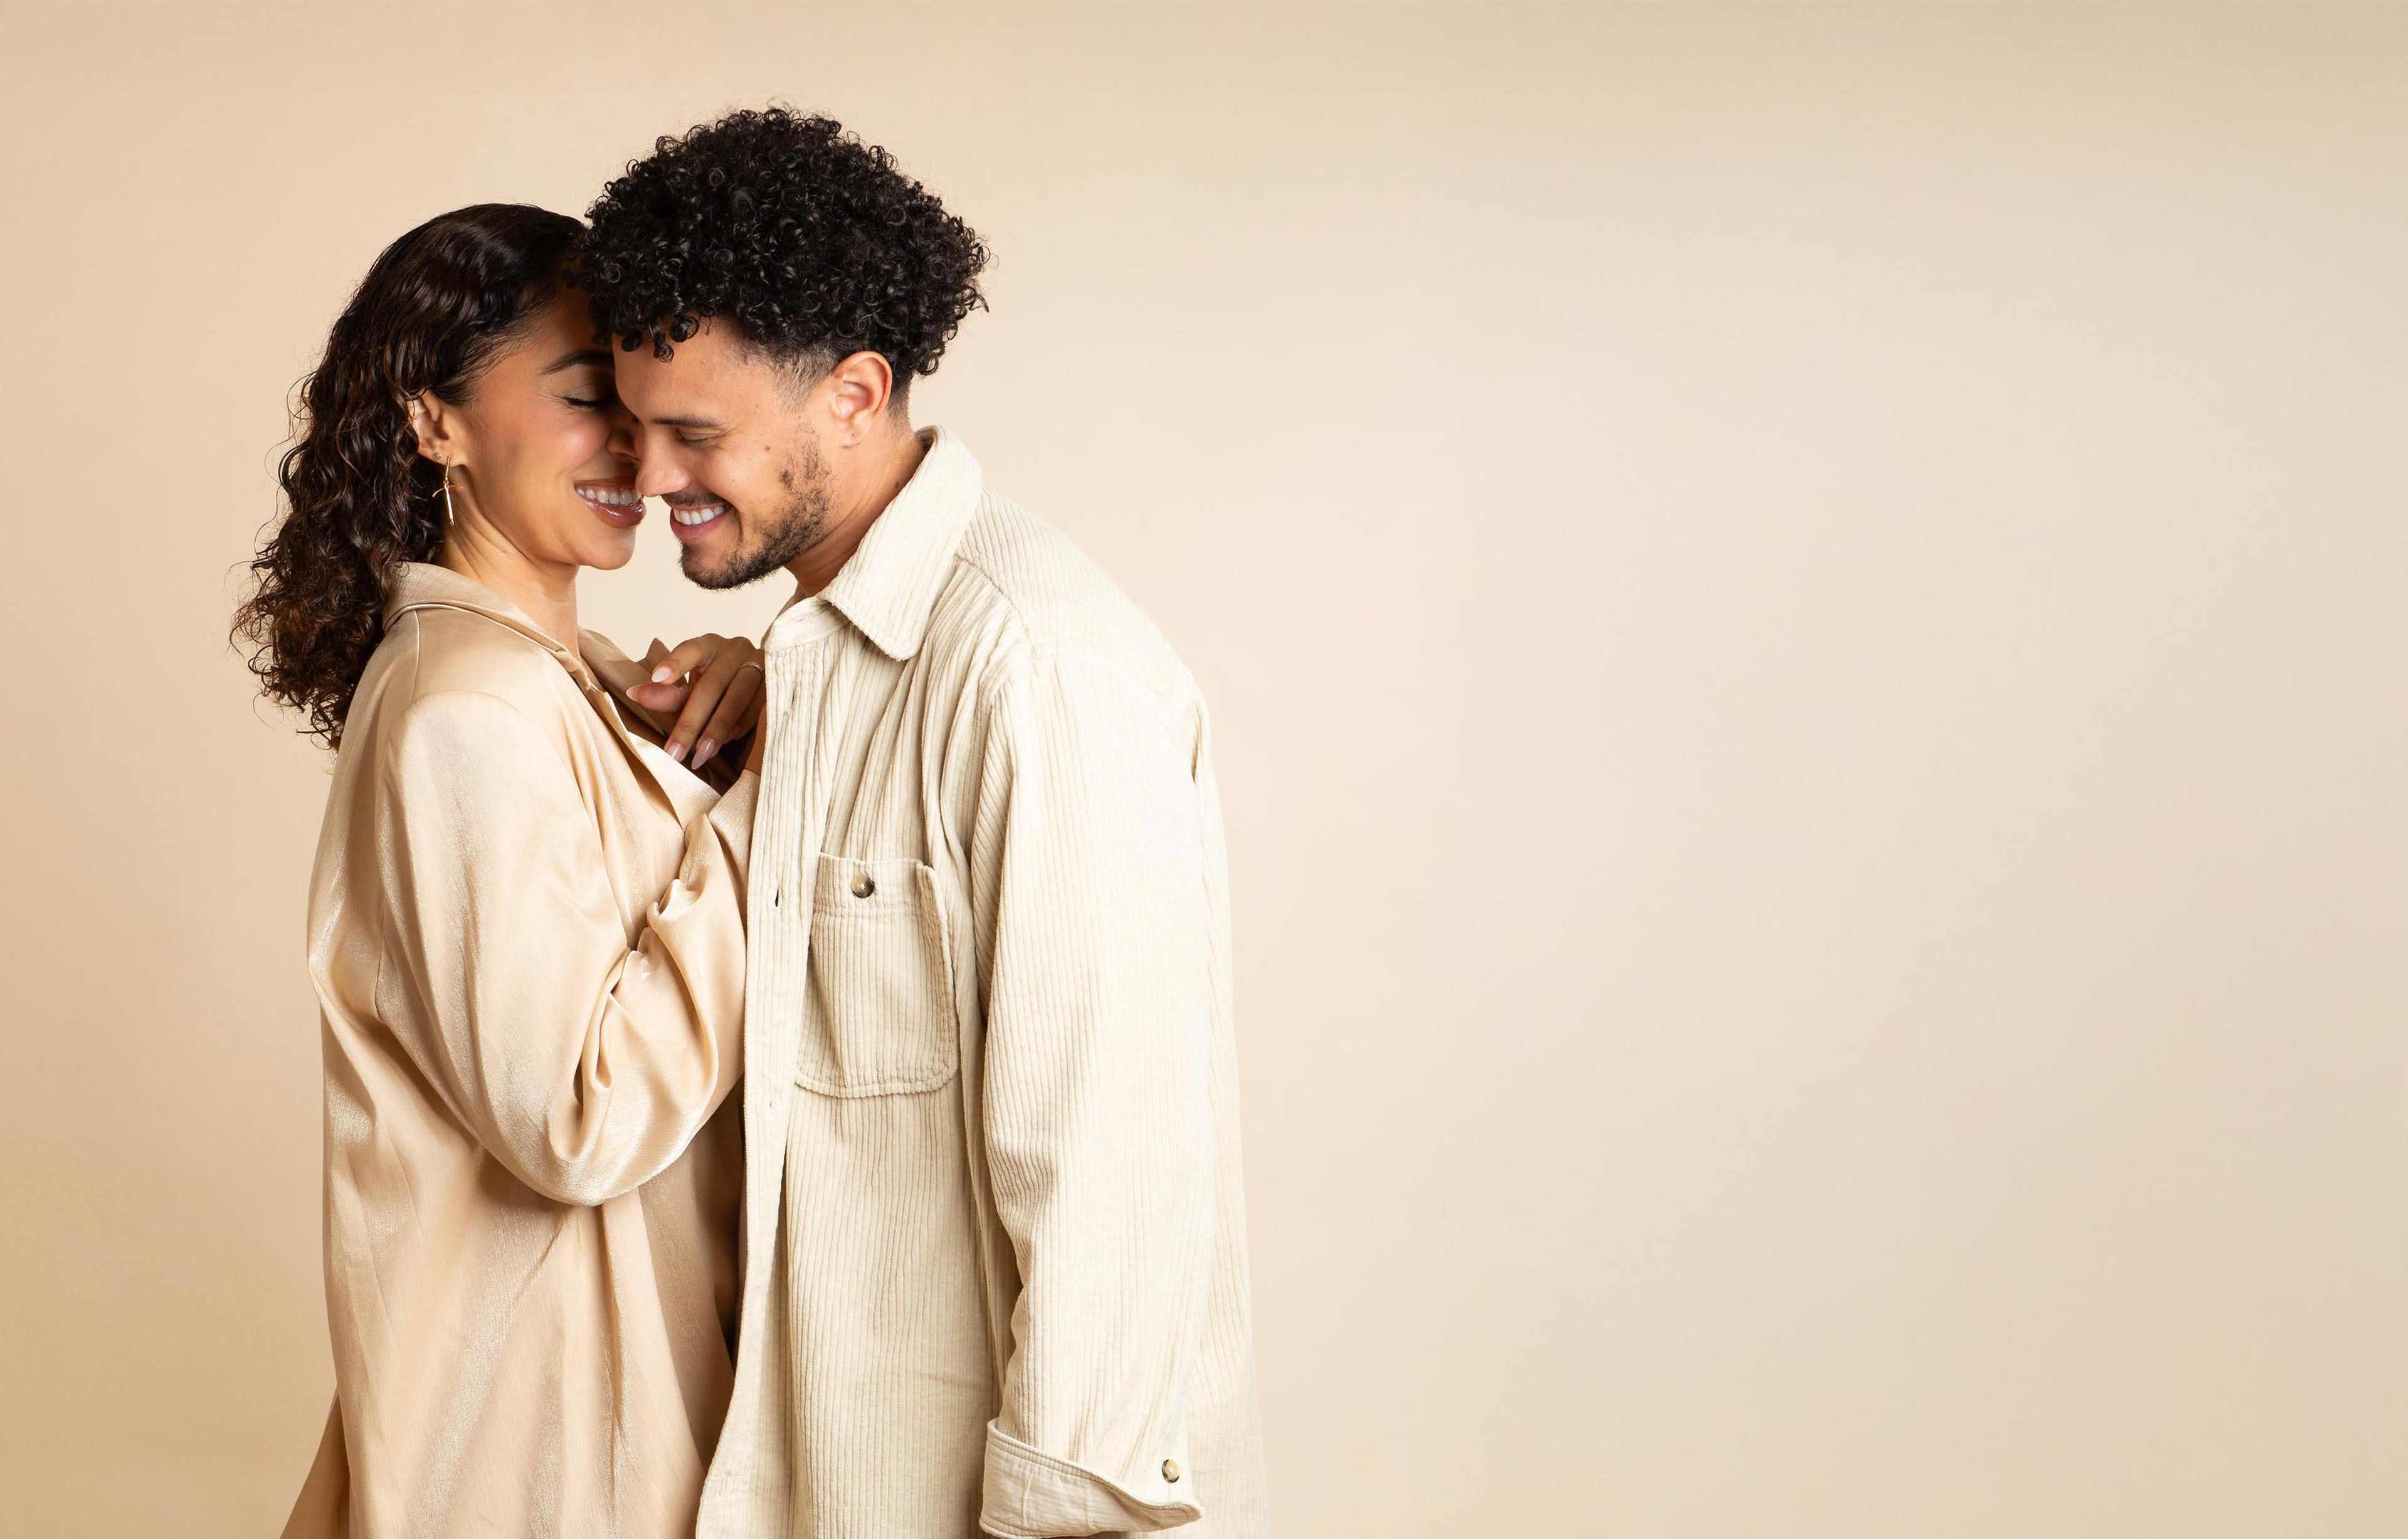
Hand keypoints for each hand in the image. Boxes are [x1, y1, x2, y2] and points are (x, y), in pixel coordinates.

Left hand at [620, 632, 765, 770]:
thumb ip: (668, 693)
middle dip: (690, 722)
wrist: (761, 682)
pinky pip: (758, 709)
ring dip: (716, 730)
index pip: (691, 650)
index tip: (655, 678)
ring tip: (699, 756)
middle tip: (674, 752)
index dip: (674, 663)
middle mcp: (736, 650)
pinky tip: (725, 744)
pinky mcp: (777, 685)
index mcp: (710, 645)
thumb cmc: (717, 686)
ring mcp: (760, 666)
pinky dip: (740, 727)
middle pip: (712, 685)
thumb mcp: (691, 687)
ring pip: (737, 698)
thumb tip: (636, 694)